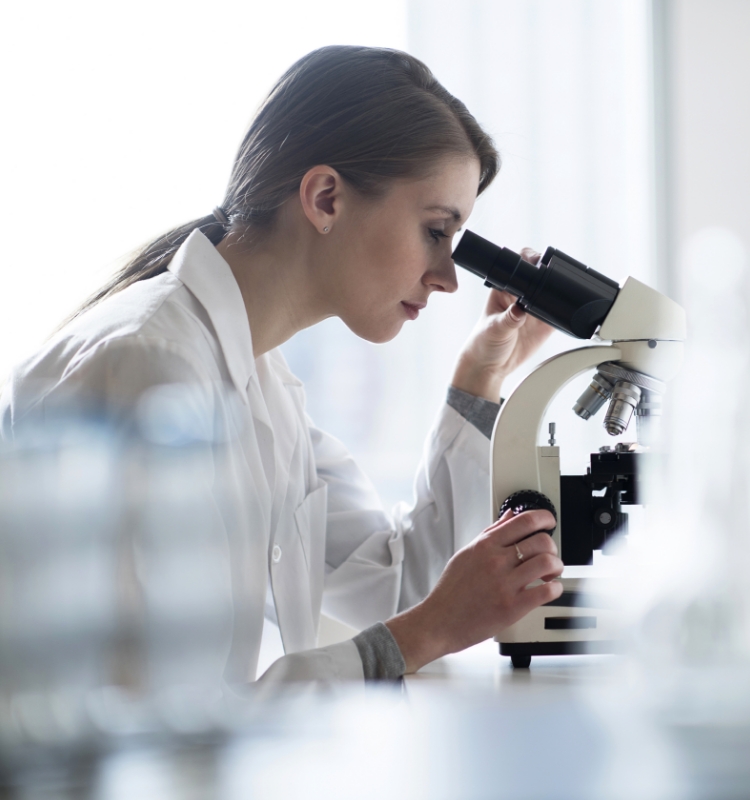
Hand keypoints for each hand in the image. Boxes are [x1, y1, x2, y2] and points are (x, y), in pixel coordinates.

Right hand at [385, 509, 562, 672]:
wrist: (439, 621)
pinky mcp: (512, 607)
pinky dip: (555, 589)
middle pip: (541, 540)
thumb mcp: (467, 553)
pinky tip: (549, 589)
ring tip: (551, 573)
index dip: (544, 517)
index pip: (524, 521)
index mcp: (485, 546)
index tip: (549, 521)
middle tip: (549, 554)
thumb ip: (491, 533)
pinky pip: (545, 592)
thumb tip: (510, 516)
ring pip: (547, 563)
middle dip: (552, 546)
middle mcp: (496, 561)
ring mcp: (505, 584)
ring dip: (556, 566)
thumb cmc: (451, 590)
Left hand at [450, 248, 553, 400]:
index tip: (540, 265)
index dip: (532, 260)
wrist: (490, 367)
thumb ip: (508, 319)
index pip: (520, 266)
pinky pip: (560, 313)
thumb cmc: (483, 343)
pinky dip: (566, 313)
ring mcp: (535, 308)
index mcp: (505, 289)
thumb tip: (519, 309)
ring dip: (560, 293)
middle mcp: (521, 295)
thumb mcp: (494, 329)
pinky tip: (563, 316)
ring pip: (553, 292)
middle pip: (541, 275)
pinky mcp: (545, 323)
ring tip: (557, 302)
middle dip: (550, 274)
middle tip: (552, 286)